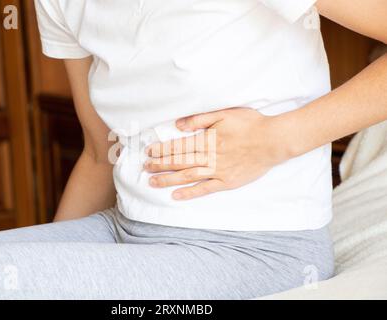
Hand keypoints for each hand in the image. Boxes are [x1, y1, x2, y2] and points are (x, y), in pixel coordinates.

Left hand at [144, 107, 290, 199]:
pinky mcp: (227, 182)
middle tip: (145, 167)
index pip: (179, 146)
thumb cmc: (250, 124)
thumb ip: (200, 119)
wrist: (273, 141)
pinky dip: (189, 193)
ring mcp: (218, 171)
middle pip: (179, 162)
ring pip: (188, 176)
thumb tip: (179, 125)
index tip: (149, 151)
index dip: (162, 149)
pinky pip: (205, 189)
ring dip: (168, 179)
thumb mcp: (224, 114)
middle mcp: (210, 157)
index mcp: (207, 139)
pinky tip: (176, 196)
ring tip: (152, 182)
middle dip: (160, 164)